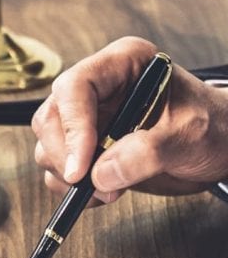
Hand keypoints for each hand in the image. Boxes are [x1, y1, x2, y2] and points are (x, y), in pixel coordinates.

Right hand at [32, 36, 227, 202]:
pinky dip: (73, 190)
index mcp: (122, 65)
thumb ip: (147, 153)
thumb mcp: (189, 135)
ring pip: (48, 147)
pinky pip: (58, 171)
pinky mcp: (86, 149)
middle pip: (51, 118)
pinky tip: (104, 192)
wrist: (220, 148)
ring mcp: (89, 120)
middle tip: (92, 184)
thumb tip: (101, 174)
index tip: (81, 167)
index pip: (75, 88)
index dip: (73, 127)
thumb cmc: (214, 128)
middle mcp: (98, 89)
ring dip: (70, 177)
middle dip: (66, 156)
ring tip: (110, 189)